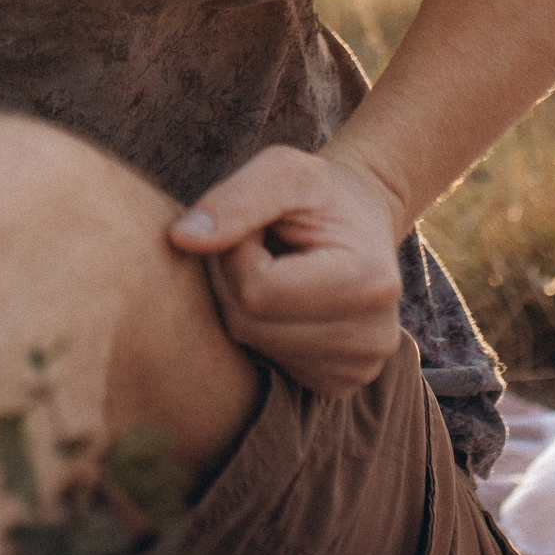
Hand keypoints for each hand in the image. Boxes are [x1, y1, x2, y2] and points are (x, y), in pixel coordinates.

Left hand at [169, 145, 405, 393]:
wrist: (361, 220)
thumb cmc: (319, 192)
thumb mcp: (282, 170)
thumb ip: (234, 200)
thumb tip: (181, 239)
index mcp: (369, 282)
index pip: (257, 291)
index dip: (236, 252)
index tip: (257, 226)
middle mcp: (374, 339)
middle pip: (249, 325)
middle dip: (233, 277)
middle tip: (258, 243)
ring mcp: (358, 369)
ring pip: (251, 345)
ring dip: (243, 302)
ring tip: (274, 266)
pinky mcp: (339, 384)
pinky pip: (266, 364)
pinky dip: (260, 328)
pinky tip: (284, 300)